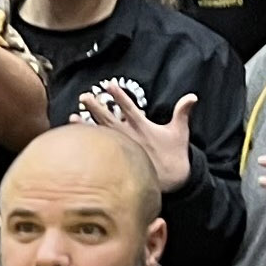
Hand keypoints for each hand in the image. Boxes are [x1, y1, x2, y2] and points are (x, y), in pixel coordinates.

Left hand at [76, 83, 197, 192]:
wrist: (172, 180)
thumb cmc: (174, 155)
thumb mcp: (180, 132)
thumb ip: (182, 112)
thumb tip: (193, 96)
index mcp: (143, 127)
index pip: (129, 108)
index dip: (119, 96)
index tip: (109, 85)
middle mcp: (129, 137)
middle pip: (109, 119)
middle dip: (96, 107)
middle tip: (84, 97)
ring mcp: (122, 148)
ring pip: (101, 134)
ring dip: (87, 125)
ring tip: (73, 116)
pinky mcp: (118, 160)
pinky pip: (100, 150)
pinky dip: (88, 143)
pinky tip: (76, 138)